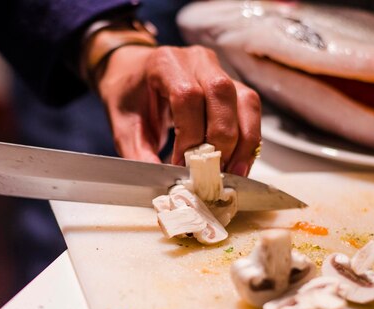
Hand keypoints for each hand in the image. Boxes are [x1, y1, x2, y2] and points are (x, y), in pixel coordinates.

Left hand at [96, 45, 260, 176]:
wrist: (132, 73)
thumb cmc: (128, 96)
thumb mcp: (123, 126)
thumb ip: (139, 154)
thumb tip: (162, 182)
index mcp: (165, 63)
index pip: (187, 96)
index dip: (189, 135)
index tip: (181, 165)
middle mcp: (197, 60)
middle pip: (222, 95)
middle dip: (221, 141)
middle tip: (210, 173)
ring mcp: (219, 69)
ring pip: (246, 101)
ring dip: (243, 141)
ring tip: (233, 172)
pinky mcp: (232, 85)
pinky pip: (250, 110)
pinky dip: (249, 138)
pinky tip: (239, 161)